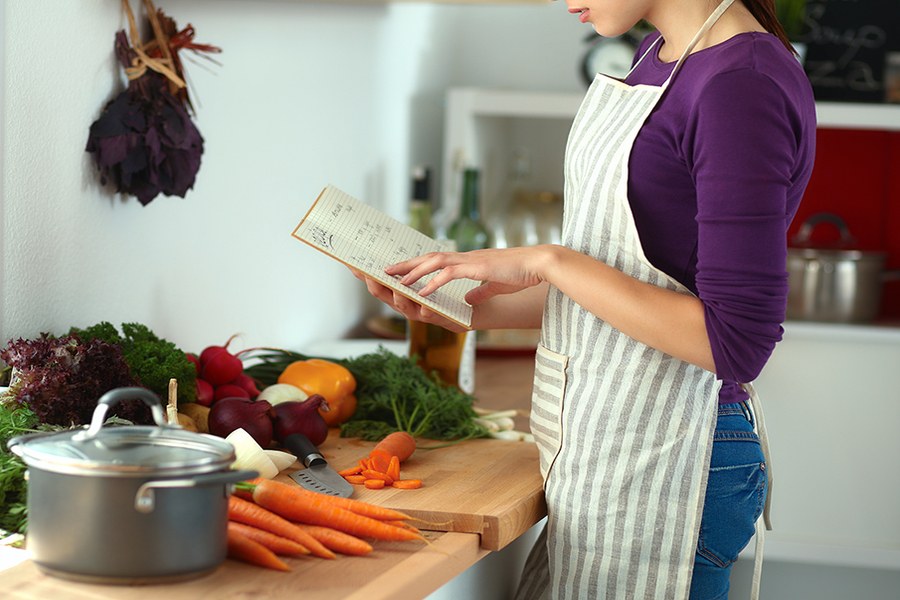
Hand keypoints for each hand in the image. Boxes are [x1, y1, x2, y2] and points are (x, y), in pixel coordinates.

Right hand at [348, 268, 467, 331]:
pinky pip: (432, 316)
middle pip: (385, 297)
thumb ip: (411, 272)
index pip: (380, 284)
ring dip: (399, 298)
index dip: (365, 276)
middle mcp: (409, 306)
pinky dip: (427, 311)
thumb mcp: (426, 282)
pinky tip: (425, 307)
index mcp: (403, 295)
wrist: (473, 311)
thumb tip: (393, 255)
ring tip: (395, 288)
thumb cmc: (448, 296)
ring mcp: (423, 314)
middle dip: (375, 285)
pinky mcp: (440, 320)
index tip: (352, 264)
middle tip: (366, 273)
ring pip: (405, 308)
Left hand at [386, 246, 551, 305]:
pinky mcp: (477, 268)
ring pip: (433, 262)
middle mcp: (464, 258)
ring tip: (395, 280)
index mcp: (467, 262)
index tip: (398, 270)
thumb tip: (470, 298)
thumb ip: (480, 291)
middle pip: (427, 258)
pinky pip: (449, 274)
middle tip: (383, 270)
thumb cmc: (521, 273)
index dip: (415, 265)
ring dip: (413, 271)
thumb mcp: (495, 285)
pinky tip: (421, 291)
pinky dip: (433, 282)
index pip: (435, 261)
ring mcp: (469, 262)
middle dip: (404, 264)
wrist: (539, 265)